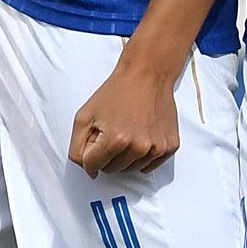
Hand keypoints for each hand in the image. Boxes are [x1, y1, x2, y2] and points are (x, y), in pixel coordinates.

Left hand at [69, 55, 181, 175]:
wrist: (147, 75)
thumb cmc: (115, 93)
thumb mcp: (83, 116)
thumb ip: (77, 149)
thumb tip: (89, 172)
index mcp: (115, 140)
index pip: (92, 166)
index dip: (90, 151)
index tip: (96, 136)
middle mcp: (138, 147)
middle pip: (111, 170)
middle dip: (107, 154)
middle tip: (112, 131)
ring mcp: (156, 148)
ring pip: (130, 170)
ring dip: (124, 156)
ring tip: (127, 131)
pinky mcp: (169, 147)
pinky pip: (148, 166)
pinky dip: (141, 156)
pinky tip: (140, 136)